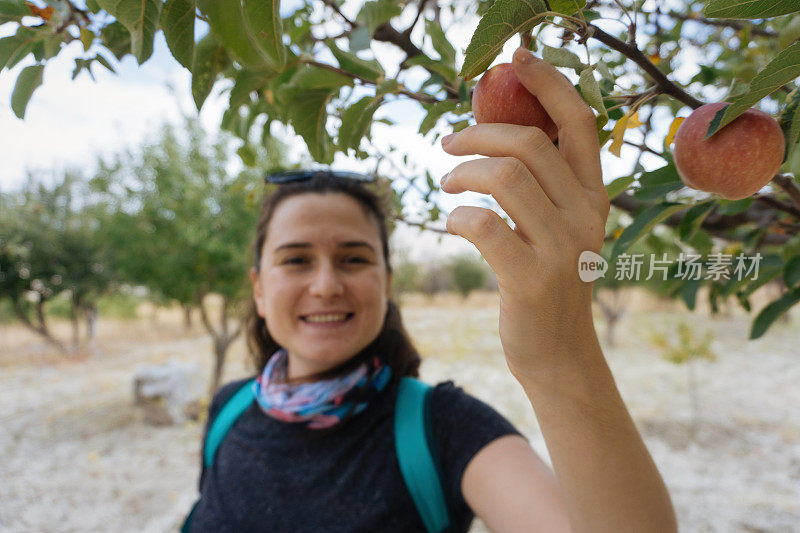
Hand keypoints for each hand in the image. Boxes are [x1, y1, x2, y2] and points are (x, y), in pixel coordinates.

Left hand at [440, 47, 609, 382]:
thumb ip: (542, 186)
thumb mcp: (558, 229)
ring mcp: (561, 249)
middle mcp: (586, 216)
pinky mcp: (530, 280)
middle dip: (478, 132)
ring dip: (463, 172)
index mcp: (594, 196)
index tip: (515, 59)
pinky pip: (483, 226)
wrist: (559, 354)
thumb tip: (496, 135)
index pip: (580, 122)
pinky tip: (453, 224)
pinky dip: (458, 217)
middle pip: (530, 143)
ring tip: (447, 183)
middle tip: (447, 142)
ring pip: (505, 177)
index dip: (548, 82)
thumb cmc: (546, 282)